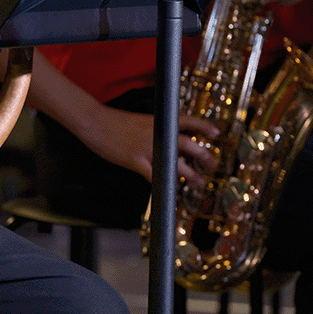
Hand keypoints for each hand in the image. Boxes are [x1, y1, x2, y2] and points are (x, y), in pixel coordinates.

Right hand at [80, 105, 219, 188]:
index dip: (204, 127)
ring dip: (189, 174)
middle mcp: (157, 133)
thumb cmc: (114, 122)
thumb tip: (165, 140)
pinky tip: (169, 192)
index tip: (217, 133)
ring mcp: (147, 147)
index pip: (188, 121)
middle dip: (203, 154)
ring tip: (198, 182)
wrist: (95, 121)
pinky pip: (154, 176)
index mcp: (159, 121)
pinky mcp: (136, 160)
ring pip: (175, 162)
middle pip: (187, 143)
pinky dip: (163, 184)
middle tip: (212, 163)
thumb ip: (154, 130)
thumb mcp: (139, 121)